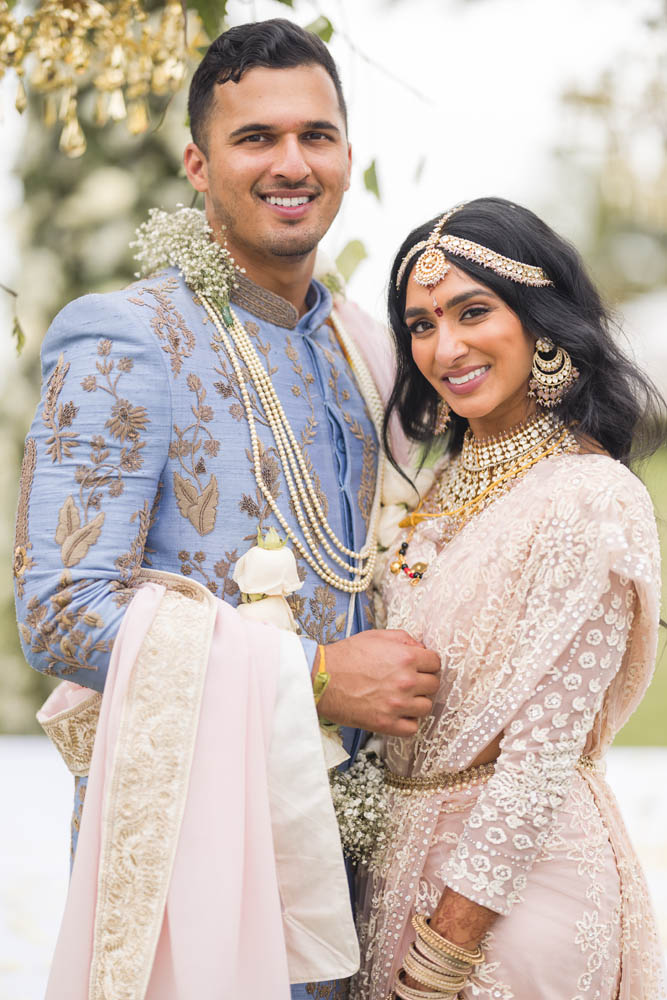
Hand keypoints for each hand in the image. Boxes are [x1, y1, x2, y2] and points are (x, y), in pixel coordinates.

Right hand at [316, 629, 439, 735]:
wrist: (321, 678)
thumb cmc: (346, 655)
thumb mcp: (376, 636)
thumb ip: (403, 639)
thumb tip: (421, 648)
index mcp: (406, 657)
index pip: (436, 662)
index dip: (428, 663)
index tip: (420, 666)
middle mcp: (406, 681)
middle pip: (434, 685)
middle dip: (424, 681)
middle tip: (410, 681)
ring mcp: (397, 705)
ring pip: (426, 707)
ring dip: (418, 702)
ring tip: (403, 697)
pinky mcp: (386, 724)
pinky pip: (412, 727)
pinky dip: (408, 721)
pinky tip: (398, 713)